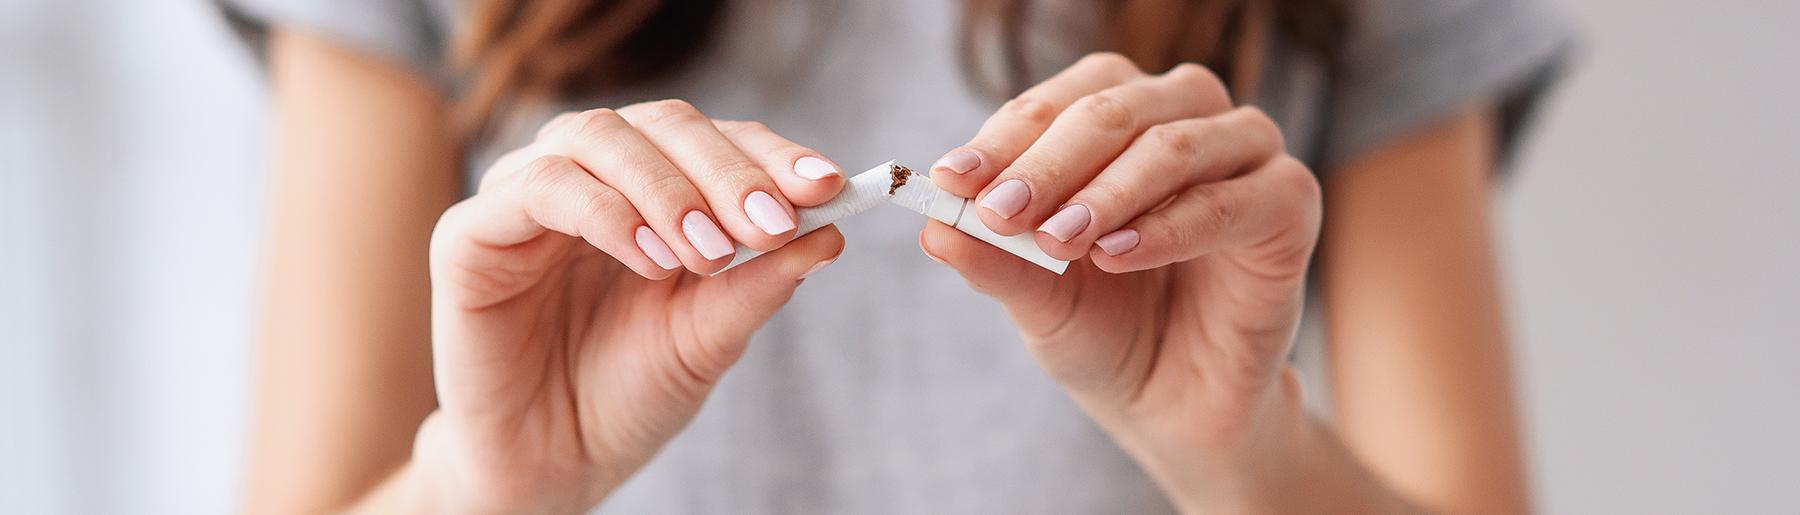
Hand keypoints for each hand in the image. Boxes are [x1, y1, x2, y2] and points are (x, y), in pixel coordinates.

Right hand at [409, 100, 844, 512]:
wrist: (552, 466)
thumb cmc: (628, 396)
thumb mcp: (709, 339)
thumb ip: (758, 282)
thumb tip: (830, 230)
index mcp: (652, 189)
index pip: (715, 139)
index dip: (769, 154)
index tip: (827, 185)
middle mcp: (590, 176)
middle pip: (662, 124)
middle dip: (727, 169)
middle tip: (772, 221)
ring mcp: (527, 197)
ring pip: (599, 136)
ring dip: (668, 189)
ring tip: (709, 252)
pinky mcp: (472, 233)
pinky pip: (539, 188)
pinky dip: (604, 212)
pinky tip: (650, 259)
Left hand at [922, 53, 1324, 510]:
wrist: (1176, 405)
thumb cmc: (1108, 331)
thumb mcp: (1036, 297)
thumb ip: (993, 259)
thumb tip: (932, 227)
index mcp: (1121, 117)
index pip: (1060, 100)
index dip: (1004, 137)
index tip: (951, 181)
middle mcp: (1186, 118)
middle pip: (1113, 108)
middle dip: (1048, 161)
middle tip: (1000, 209)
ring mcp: (1245, 157)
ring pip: (1173, 144)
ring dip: (1107, 191)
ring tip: (1056, 240)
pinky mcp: (1289, 207)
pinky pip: (1230, 203)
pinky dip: (1167, 227)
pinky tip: (1116, 257)